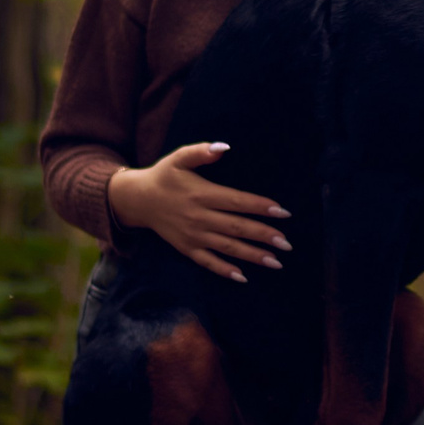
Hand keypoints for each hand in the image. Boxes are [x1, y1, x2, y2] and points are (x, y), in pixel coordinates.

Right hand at [106, 143, 291, 281]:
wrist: (137, 200)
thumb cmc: (164, 176)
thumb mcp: (179, 158)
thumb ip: (201, 152)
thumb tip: (224, 147)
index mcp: (201, 194)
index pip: (237, 201)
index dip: (260, 206)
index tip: (283, 212)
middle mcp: (199, 217)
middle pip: (236, 228)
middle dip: (263, 235)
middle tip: (286, 243)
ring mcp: (193, 236)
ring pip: (227, 248)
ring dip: (252, 255)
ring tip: (276, 262)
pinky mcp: (186, 248)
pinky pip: (207, 262)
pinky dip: (224, 270)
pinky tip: (243, 277)